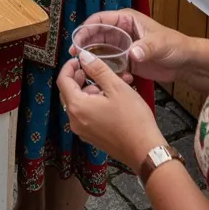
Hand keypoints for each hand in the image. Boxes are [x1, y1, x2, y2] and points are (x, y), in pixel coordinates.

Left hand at [57, 55, 164, 169]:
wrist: (146, 152)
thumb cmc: (133, 120)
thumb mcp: (116, 87)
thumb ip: (97, 69)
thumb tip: (83, 57)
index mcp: (77, 107)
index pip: (62, 81)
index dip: (69, 67)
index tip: (79, 59)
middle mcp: (75, 121)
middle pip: (68, 93)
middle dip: (78, 78)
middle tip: (91, 70)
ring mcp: (83, 131)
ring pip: (78, 104)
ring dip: (88, 91)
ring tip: (107, 84)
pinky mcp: (92, 137)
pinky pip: (86, 115)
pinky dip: (93, 103)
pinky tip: (109, 99)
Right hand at [75, 10, 189, 85]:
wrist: (187, 63)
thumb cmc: (175, 46)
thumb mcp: (160, 44)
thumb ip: (146, 48)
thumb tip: (132, 53)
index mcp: (126, 20)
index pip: (100, 19)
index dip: (87, 28)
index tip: (78, 39)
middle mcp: (121, 31)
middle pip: (96, 34)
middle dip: (85, 43)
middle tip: (75, 54)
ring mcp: (123, 46)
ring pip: (101, 49)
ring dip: (92, 56)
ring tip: (82, 66)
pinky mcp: (126, 60)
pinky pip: (110, 62)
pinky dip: (106, 68)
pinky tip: (105, 76)